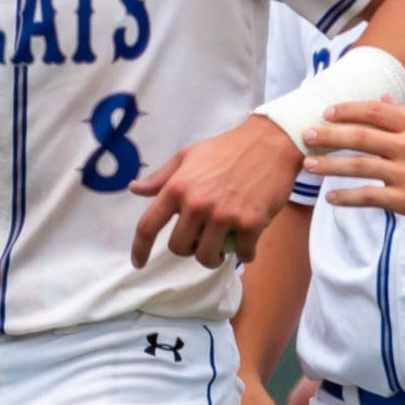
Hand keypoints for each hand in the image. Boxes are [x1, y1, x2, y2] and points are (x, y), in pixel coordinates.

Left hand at [129, 118, 301, 269]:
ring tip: (222, 245)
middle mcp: (197, 204)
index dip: (139, 249)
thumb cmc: (227, 149)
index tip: (138, 262)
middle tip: (202, 239)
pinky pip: (241, 254)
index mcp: (177, 187)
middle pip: (179, 248)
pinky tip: (247, 242)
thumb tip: (134, 189)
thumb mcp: (188, 155)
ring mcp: (224, 215)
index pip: (148, 226)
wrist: (270, 142)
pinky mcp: (250, 223)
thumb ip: (161, 177)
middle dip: (189, 248)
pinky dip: (244, 253)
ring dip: (214, 257)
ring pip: (207, 257)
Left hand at [307, 102, 404, 232]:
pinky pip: (369, 197)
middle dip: (330, 135)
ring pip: (360, 166)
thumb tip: (383, 97)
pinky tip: (330, 198)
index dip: (348, 110)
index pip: (376, 111)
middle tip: (306, 134)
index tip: (327, 112)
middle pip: (361, 136)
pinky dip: (347, 197)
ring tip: (307, 165)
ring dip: (329, 165)